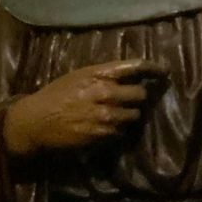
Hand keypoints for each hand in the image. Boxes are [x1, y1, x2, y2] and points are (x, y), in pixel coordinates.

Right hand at [3, 59, 166, 155]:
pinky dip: (119, 130)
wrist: (37, 121)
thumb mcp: (79, 76)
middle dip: (138, 98)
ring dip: (130, 115)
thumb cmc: (57, 95)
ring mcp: (105, 115)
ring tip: (116, 115)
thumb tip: (133, 77)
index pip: (135, 67)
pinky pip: (123, 132)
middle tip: (132, 100)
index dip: (154, 69)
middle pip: (140, 95)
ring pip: (134, 115)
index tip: (165, 72)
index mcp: (99, 74)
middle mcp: (105, 93)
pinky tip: (107, 127)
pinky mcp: (103, 135)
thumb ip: (105, 75)